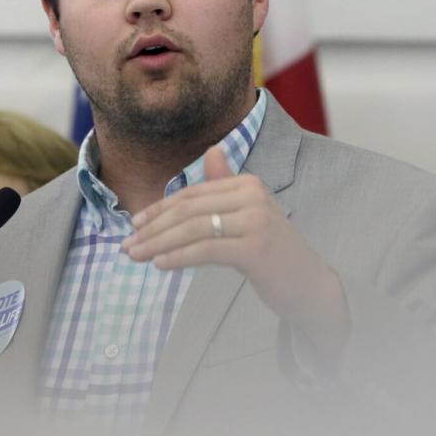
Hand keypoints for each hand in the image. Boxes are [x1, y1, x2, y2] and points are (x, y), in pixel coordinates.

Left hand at [122, 146, 350, 357]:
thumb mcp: (249, 214)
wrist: (309, 284)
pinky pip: (206, 250)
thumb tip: (212, 150)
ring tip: (135, 256)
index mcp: (248, 183)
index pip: (192, 194)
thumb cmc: (274, 251)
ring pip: (193, 228)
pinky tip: (160, 264)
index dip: (160, 209)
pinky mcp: (255, 248)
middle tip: (126, 245)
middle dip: (153, 228)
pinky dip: (178, 257)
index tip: (135, 225)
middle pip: (189, 209)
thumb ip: (227, 185)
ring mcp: (256, 221)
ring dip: (158, 244)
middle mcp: (253, 195)